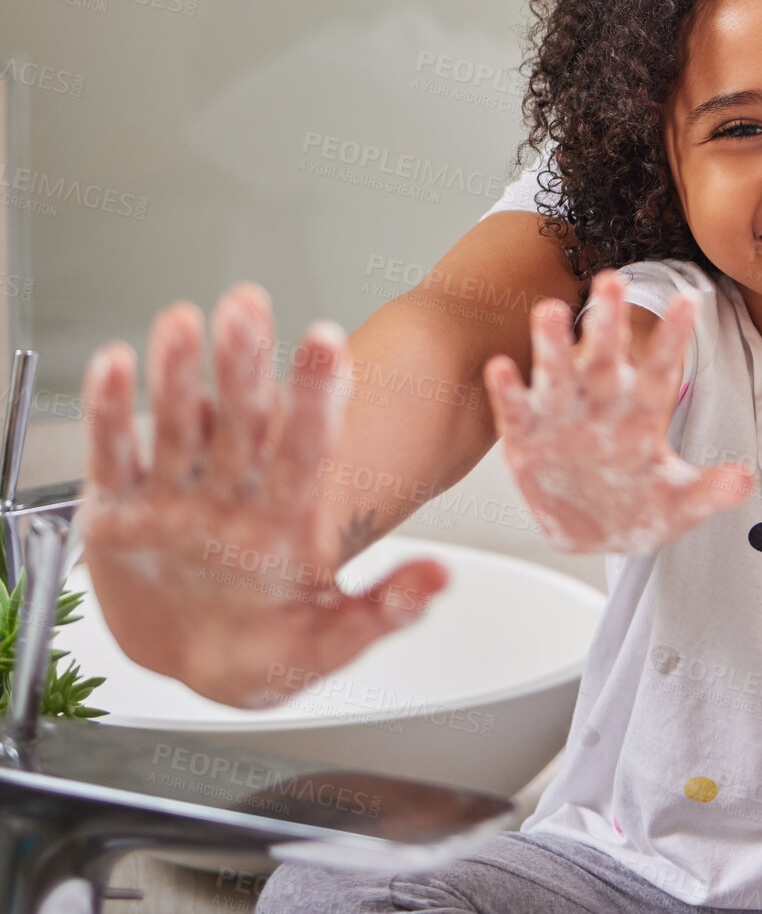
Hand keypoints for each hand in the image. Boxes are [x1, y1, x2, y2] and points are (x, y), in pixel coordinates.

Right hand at [78, 283, 447, 708]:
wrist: (192, 668)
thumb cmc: (264, 656)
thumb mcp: (326, 643)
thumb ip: (381, 610)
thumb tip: (439, 582)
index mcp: (286, 520)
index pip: (306, 447)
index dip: (315, 398)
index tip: (327, 345)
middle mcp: (234, 494)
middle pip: (242, 419)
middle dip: (245, 362)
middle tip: (248, 304)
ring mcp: (176, 497)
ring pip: (180, 422)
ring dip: (179, 372)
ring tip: (184, 321)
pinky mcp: (119, 510)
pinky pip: (114, 454)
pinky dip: (110, 411)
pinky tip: (116, 365)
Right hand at [483, 270, 754, 553]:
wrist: (590, 534)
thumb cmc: (638, 508)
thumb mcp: (678, 504)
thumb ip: (708, 491)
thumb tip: (745, 481)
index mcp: (643, 412)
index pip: (662, 369)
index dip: (673, 337)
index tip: (688, 301)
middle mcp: (602, 403)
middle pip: (606, 358)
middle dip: (609, 322)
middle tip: (612, 280)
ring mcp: (562, 417)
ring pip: (558, 374)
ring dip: (552, 345)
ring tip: (548, 310)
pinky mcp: (525, 438)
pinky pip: (517, 411)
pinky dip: (509, 391)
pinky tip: (501, 367)